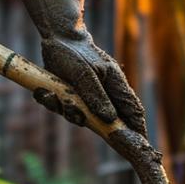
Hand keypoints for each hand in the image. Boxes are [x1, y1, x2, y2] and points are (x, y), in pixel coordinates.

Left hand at [18, 0, 146, 136]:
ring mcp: (87, 96)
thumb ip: (96, 96)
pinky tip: (44, 92)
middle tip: (74, 111)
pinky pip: (64, 109)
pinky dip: (52, 102)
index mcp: (115, 85)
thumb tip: (109, 120)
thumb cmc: (75, 53)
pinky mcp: (71, 95)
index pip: (133, 111)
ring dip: (65, 110)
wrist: (56, 37)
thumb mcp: (84, 73)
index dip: (137, 130)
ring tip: (53, 95)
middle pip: (106, 120)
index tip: (140, 146)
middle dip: (89, 121)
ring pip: (81, 116)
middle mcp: (104, 93)